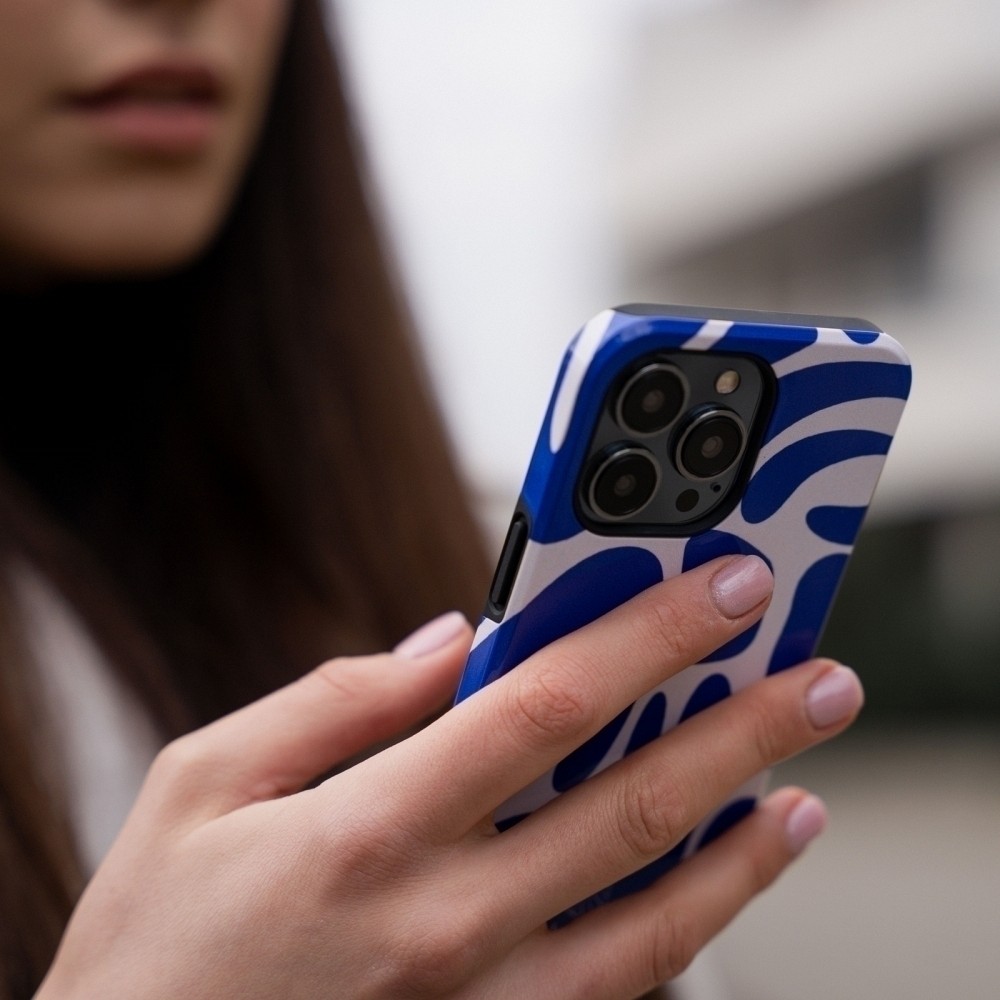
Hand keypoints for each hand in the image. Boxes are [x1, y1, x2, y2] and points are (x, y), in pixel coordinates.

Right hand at [38, 555, 861, 999]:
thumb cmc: (156, 939)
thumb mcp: (199, 785)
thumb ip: (330, 702)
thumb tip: (441, 641)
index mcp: (366, 828)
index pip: (545, 704)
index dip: (647, 636)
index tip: (720, 591)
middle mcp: (440, 922)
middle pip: (628, 804)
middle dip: (741, 728)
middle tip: (818, 677)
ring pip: (650, 921)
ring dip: (743, 850)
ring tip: (802, 791)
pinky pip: (613, 995)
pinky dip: (686, 934)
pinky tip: (722, 885)